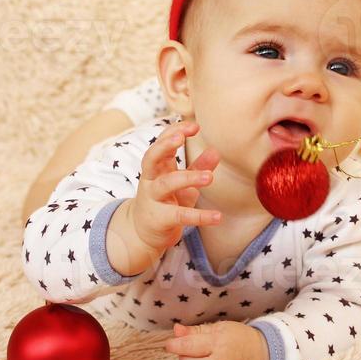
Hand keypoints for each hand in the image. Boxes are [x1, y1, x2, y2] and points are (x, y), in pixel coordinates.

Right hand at [130, 120, 222, 253]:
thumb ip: (198, 167)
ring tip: (210, 177)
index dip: (174, 132)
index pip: (161, 143)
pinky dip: (199, 216)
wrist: (143, 233)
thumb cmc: (166, 201)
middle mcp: (151, 180)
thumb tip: (216, 151)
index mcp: (157, 167)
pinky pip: (179, 215)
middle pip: (151, 158)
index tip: (194, 125)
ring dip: (188, 178)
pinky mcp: (160, 219)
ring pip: (166, 184)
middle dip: (164, 146)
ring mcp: (153, 199)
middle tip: (181, 138)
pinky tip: (217, 216)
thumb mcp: (184, 183)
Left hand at [164, 320, 269, 359]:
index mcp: (218, 343)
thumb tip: (176, 330)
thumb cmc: (239, 338)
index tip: (169, 344)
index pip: (188, 346)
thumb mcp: (220, 328)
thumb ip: (196, 330)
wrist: (261, 355)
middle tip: (194, 349)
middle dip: (184, 355)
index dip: (174, 344)